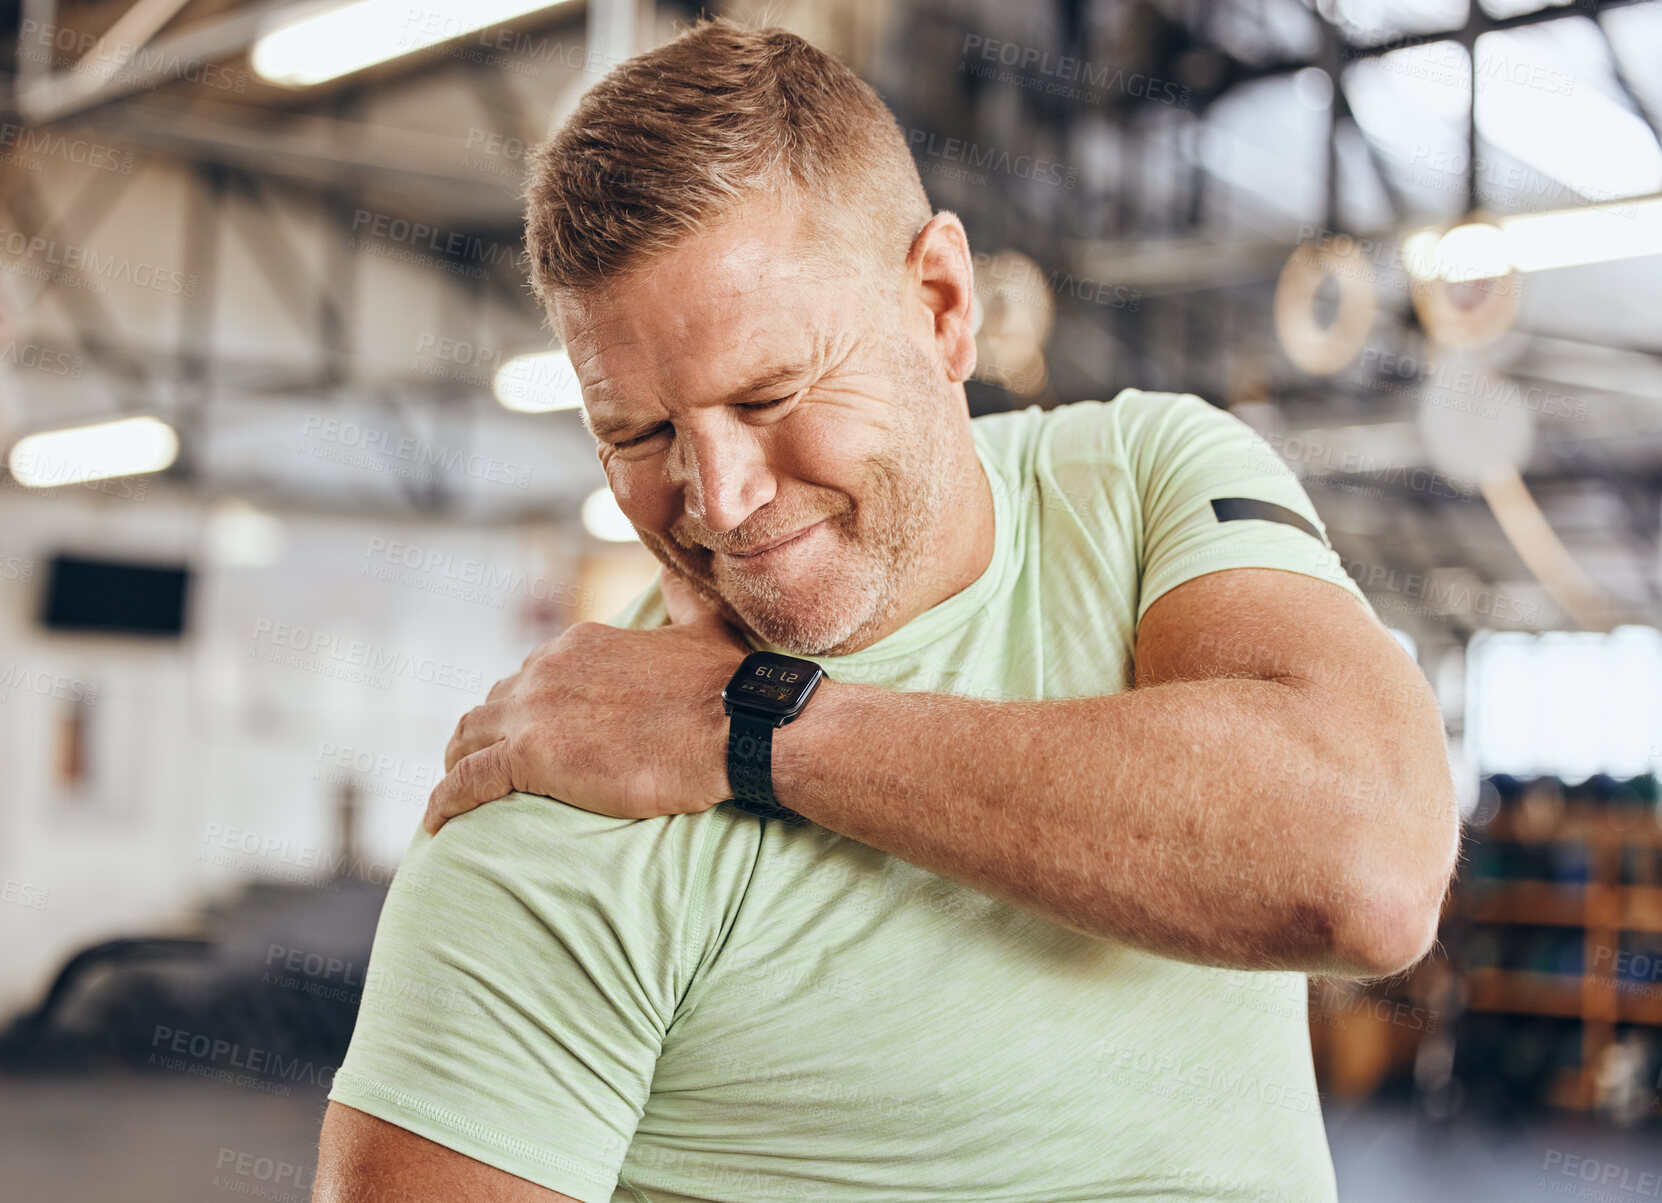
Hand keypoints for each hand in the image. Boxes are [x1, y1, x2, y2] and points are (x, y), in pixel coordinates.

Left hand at [422, 567, 748, 832]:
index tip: (527, 724)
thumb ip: (681, 598)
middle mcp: (547, 669)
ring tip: (454, 784)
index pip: (534, 671)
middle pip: (496, 700)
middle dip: (485, 729)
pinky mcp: (531, 757)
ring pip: (470, 734)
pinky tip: (435, 821)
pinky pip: (469, 779)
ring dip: (457, 760)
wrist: (732, 727)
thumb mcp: (702, 627)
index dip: (526, 700)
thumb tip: (678, 567)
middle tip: (483, 757)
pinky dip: (446, 799)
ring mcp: (535, 712)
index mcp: (581, 643)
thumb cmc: (725, 686)